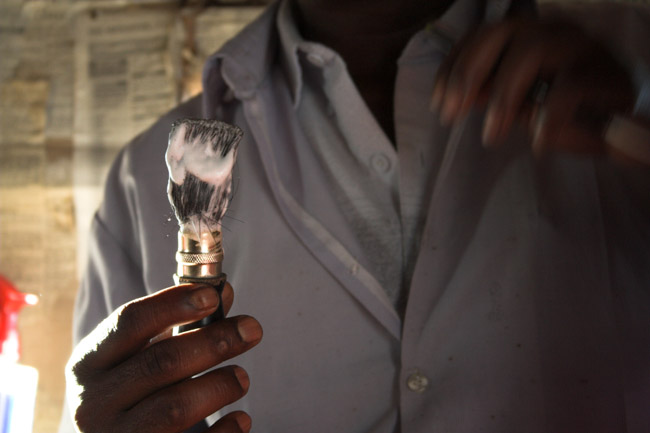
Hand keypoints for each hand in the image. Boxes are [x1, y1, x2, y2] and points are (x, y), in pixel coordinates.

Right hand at [66, 283, 262, 432]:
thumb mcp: (137, 359)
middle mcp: (93, 403)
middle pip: (161, 362)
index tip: (212, 295)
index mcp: (89, 364)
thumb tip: (223, 291)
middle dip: (214, 341)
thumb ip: (176, 324)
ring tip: (242, 377)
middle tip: (251, 329)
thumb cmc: (127, 397)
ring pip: (175, 407)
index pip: (131, 322)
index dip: (174, 304)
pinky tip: (241, 419)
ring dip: (219, 386)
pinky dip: (224, 431)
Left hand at [431, 15, 635, 155]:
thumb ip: (494, 94)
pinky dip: (547, 119)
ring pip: (533, 49)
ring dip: (503, 96)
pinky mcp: (608, 73)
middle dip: (467, 74)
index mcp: (529, 36)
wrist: (625, 128)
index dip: (452, 66)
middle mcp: (554, 32)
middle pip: (500, 32)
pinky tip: (539, 145)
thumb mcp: (523, 106)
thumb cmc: (570, 115)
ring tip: (492, 136)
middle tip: (450, 116)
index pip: (482, 36)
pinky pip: (569, 88)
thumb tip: (459, 96)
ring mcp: (582, 47)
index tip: (437, 104)